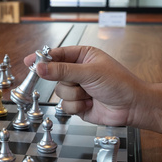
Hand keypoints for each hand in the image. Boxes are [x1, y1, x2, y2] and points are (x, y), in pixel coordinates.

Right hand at [24, 46, 147, 125]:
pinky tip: (90, 104)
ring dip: (75, 96)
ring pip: (59, 92)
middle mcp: (78, 72)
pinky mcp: (78, 104)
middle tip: (80, 83)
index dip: (42, 59)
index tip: (29, 61)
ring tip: (91, 94)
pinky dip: (77, 106)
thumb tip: (40, 67)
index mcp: (82, 56)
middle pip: (55, 76)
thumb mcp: (90, 72)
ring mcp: (77, 89)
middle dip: (69, 82)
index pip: (57, 55)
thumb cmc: (119, 84)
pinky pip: (65, 106)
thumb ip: (62, 70)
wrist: (133, 107)